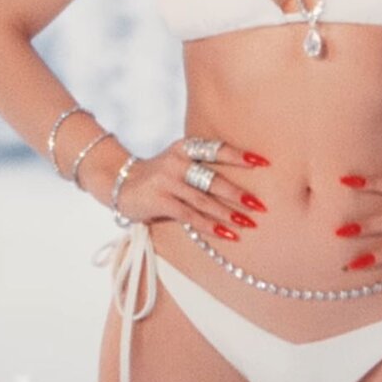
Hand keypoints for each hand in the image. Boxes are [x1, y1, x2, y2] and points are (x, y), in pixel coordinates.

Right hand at [115, 138, 269, 240]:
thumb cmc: (160, 176)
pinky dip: (209, 225)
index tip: (262, 162)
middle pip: (213, 178)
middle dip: (238, 193)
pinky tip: (226, 233)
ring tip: (248, 223)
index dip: (239, 156)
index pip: (216, 149)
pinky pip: (189, 215)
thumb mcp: (178, 162)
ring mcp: (167, 181)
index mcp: (185, 147)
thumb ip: (202, 167)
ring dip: (227, 213)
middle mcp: (177, 161)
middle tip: (260, 205)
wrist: (120, 182)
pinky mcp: (159, 200)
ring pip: (203, 200)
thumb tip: (240, 184)